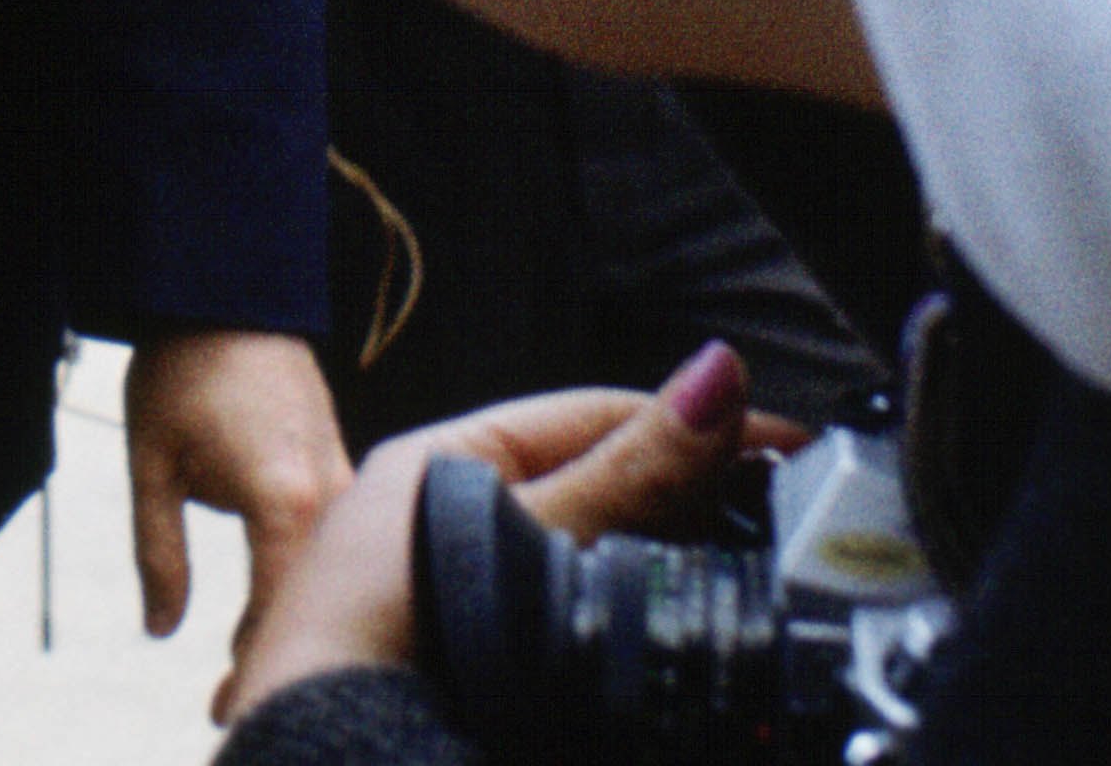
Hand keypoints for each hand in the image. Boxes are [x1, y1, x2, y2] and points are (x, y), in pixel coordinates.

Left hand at [121, 328, 347, 680]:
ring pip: (330, 573)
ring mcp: (347, 478)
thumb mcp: (152, 463)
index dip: (252, 663)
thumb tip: (161, 629)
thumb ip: (158, 552)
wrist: (227, 289)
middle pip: (314, 601)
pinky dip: (308, 577)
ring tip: (250, 656)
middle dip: (276, 651)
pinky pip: (337, 541)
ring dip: (294, 615)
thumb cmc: (182, 371)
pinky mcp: (344, 465)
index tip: (223, 703)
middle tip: (233, 691)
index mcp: (285, 500)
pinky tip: (279, 599)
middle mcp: (333, 495)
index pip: (280, 609)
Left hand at [216, 341, 783, 720]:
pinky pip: (577, 621)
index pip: (597, 416)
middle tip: (788, 513)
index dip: (692, 423)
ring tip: (756, 568)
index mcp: (447, 464)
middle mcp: (453, 521)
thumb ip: (626, 474)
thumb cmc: (370, 638)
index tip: (782, 444)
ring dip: (669, 560)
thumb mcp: (520, 536)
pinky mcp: (482, 664)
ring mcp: (468, 596)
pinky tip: (676, 632)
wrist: (322, 755)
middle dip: (691, 497)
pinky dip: (631, 619)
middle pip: (602, 489)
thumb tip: (715, 381)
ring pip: (597, 558)